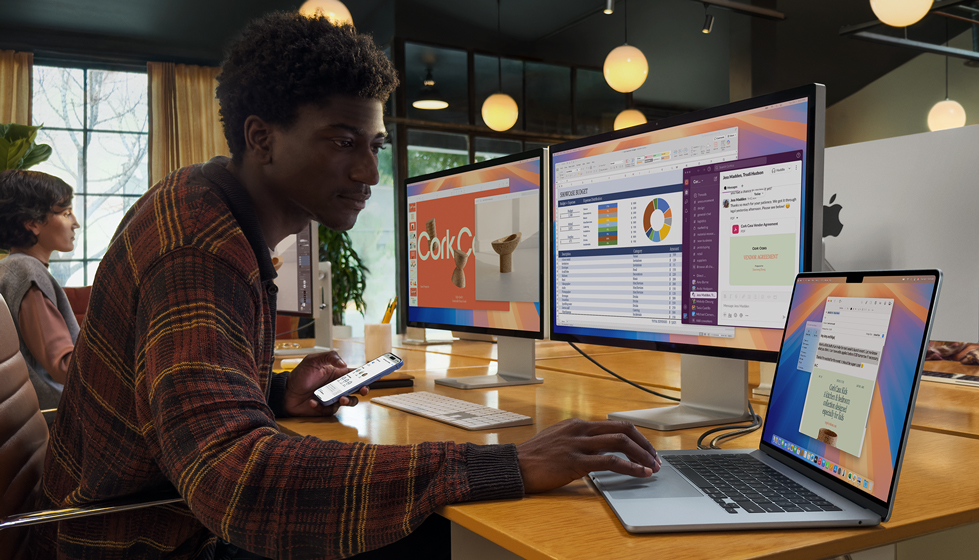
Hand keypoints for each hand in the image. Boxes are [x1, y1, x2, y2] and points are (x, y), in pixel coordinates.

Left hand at [283, 351, 369, 416]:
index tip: (375, 374)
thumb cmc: (300, 375)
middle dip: (364, 389)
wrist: (286, 392)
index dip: (367, 374)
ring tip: (341, 399)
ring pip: (350, 401)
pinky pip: (331, 409)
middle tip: (363, 389)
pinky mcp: (326, 409)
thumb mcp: (313, 360)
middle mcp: (338, 386)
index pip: (356, 374)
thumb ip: (329, 357)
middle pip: (357, 389)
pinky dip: (322, 406)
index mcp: (338, 374)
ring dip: (348, 400)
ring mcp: (333, 398)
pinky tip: (312, 401)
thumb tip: (344, 364)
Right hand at [516, 419, 660, 493]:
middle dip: (644, 444)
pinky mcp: (576, 461)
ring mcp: (578, 444)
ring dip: (642, 455)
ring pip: (620, 442)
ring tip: (652, 467)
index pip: (615, 425)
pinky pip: (610, 461)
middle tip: (655, 458)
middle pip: (623, 429)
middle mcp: (580, 429)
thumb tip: (599, 448)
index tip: (646, 449)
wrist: (516, 466)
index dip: (636, 437)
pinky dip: (630, 467)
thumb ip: (579, 440)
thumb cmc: (535, 456)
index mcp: (578, 424)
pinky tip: (639, 473)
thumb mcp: (558, 439)